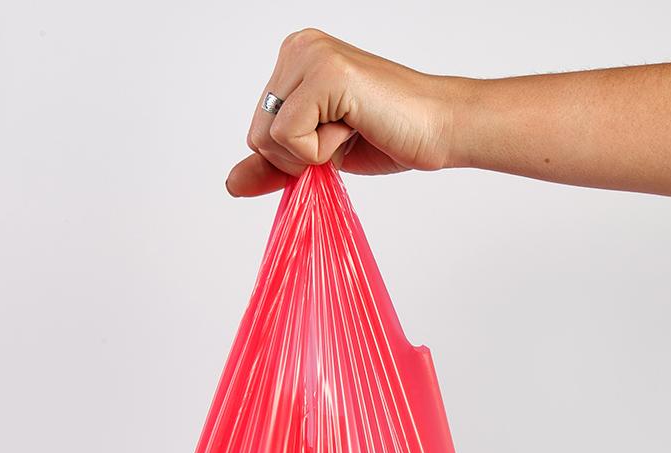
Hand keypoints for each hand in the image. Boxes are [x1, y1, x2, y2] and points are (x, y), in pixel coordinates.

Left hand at [226, 29, 460, 196]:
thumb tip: (231, 185)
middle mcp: (297, 49)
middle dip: (300, 156)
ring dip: (314, 153)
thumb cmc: (389, 137)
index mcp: (293, 60)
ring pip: (269, 138)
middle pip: (256, 136)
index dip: (293, 156)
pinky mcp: (324, 73)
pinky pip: (288, 136)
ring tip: (353, 128)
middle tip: (348, 134)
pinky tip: (355, 126)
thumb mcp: (319, 155)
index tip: (336, 137)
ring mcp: (310, 56)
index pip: (257, 132)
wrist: (439, 129)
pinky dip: (322, 150)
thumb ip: (274, 165)